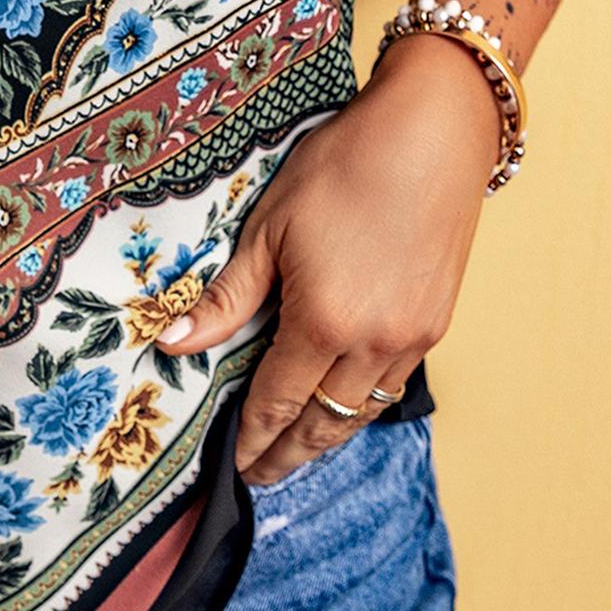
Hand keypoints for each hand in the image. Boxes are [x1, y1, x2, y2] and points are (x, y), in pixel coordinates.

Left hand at [156, 31, 502, 484]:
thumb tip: (173, 343)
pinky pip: (393, 384)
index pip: (277, 401)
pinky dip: (361, 405)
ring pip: (362, 411)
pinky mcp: (437, 321)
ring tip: (296, 450)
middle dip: (287, 455)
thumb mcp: (271, 226)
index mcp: (323, 321)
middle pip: (323, 424)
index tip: (232, 467)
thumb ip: (228, 295)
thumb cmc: (344, 165)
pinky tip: (344, 404)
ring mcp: (413, 336)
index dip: (252, 439)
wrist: (432, 133)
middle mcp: (373, 343)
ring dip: (327, 437)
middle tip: (258, 476)